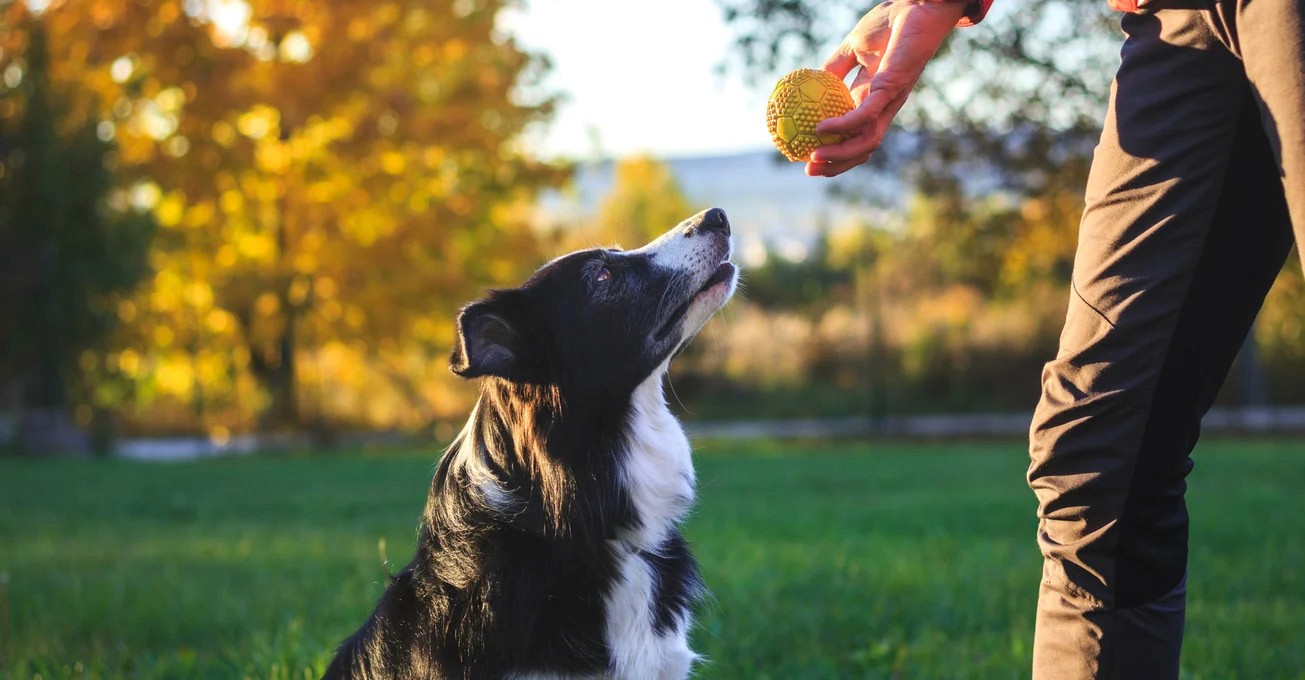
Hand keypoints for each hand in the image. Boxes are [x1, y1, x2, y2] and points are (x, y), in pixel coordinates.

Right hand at [806, 1, 965, 177]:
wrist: (917, 5)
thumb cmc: (889, 22)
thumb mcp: (853, 46)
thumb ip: (835, 66)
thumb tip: (809, 83)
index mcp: (872, 98)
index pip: (855, 134)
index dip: (835, 150)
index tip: (807, 156)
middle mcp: (882, 106)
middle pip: (861, 148)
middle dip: (836, 164)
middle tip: (808, 169)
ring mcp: (889, 100)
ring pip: (866, 141)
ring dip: (840, 155)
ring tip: (814, 158)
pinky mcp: (891, 88)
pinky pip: (864, 115)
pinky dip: (844, 126)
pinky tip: (822, 128)